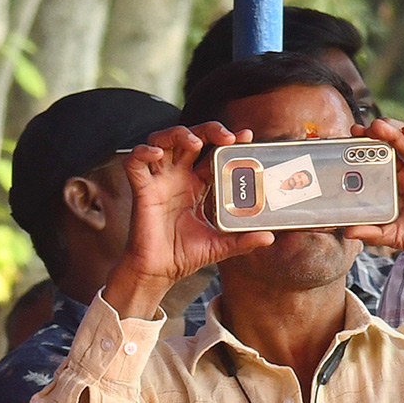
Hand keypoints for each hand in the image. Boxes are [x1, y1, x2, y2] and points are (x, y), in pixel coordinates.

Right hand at [106, 123, 273, 315]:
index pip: (212, 152)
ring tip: (195, 141)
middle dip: (207, 130)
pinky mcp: (141, 190)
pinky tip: (156, 153)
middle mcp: (177, 178)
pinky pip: (134, 163)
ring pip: (161, 141)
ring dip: (177, 134)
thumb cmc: (183, 255)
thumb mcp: (220, 245)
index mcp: (197, 185)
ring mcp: (158, 181)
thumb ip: (243, 239)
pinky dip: (142, 152)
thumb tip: (269, 237)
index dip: (227, 141)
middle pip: (189, 138)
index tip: (246, 136)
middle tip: (226, 136)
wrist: (159, 272)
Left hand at [346, 119, 403, 268]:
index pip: (379, 159)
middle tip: (359, 129)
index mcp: (398, 183)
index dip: (365, 148)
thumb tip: (347, 232)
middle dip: (377, 134)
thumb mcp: (393, 235)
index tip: (348, 140)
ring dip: (396, 131)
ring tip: (379, 126)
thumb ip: (372, 232)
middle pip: (393, 145)